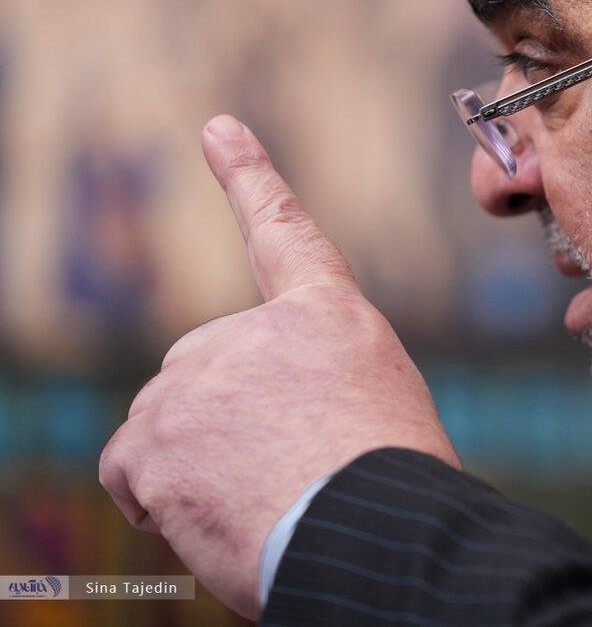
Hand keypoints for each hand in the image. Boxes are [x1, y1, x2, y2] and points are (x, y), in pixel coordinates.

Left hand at [99, 115, 458, 619]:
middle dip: (230, 421)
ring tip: (267, 501)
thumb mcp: (374, 414)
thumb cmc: (391, 488)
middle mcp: (254, 330)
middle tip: (289, 469)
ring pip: (171, 424)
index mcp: (328, 316)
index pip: (283, 232)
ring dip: (203, 466)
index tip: (217, 129)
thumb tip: (240, 433)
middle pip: (209, 371)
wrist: (376, 530)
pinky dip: (160, 498)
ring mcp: (197, 377)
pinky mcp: (152, 433)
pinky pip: (131, 468)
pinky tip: (215, 517)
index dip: (249, 177)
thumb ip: (305, 393)